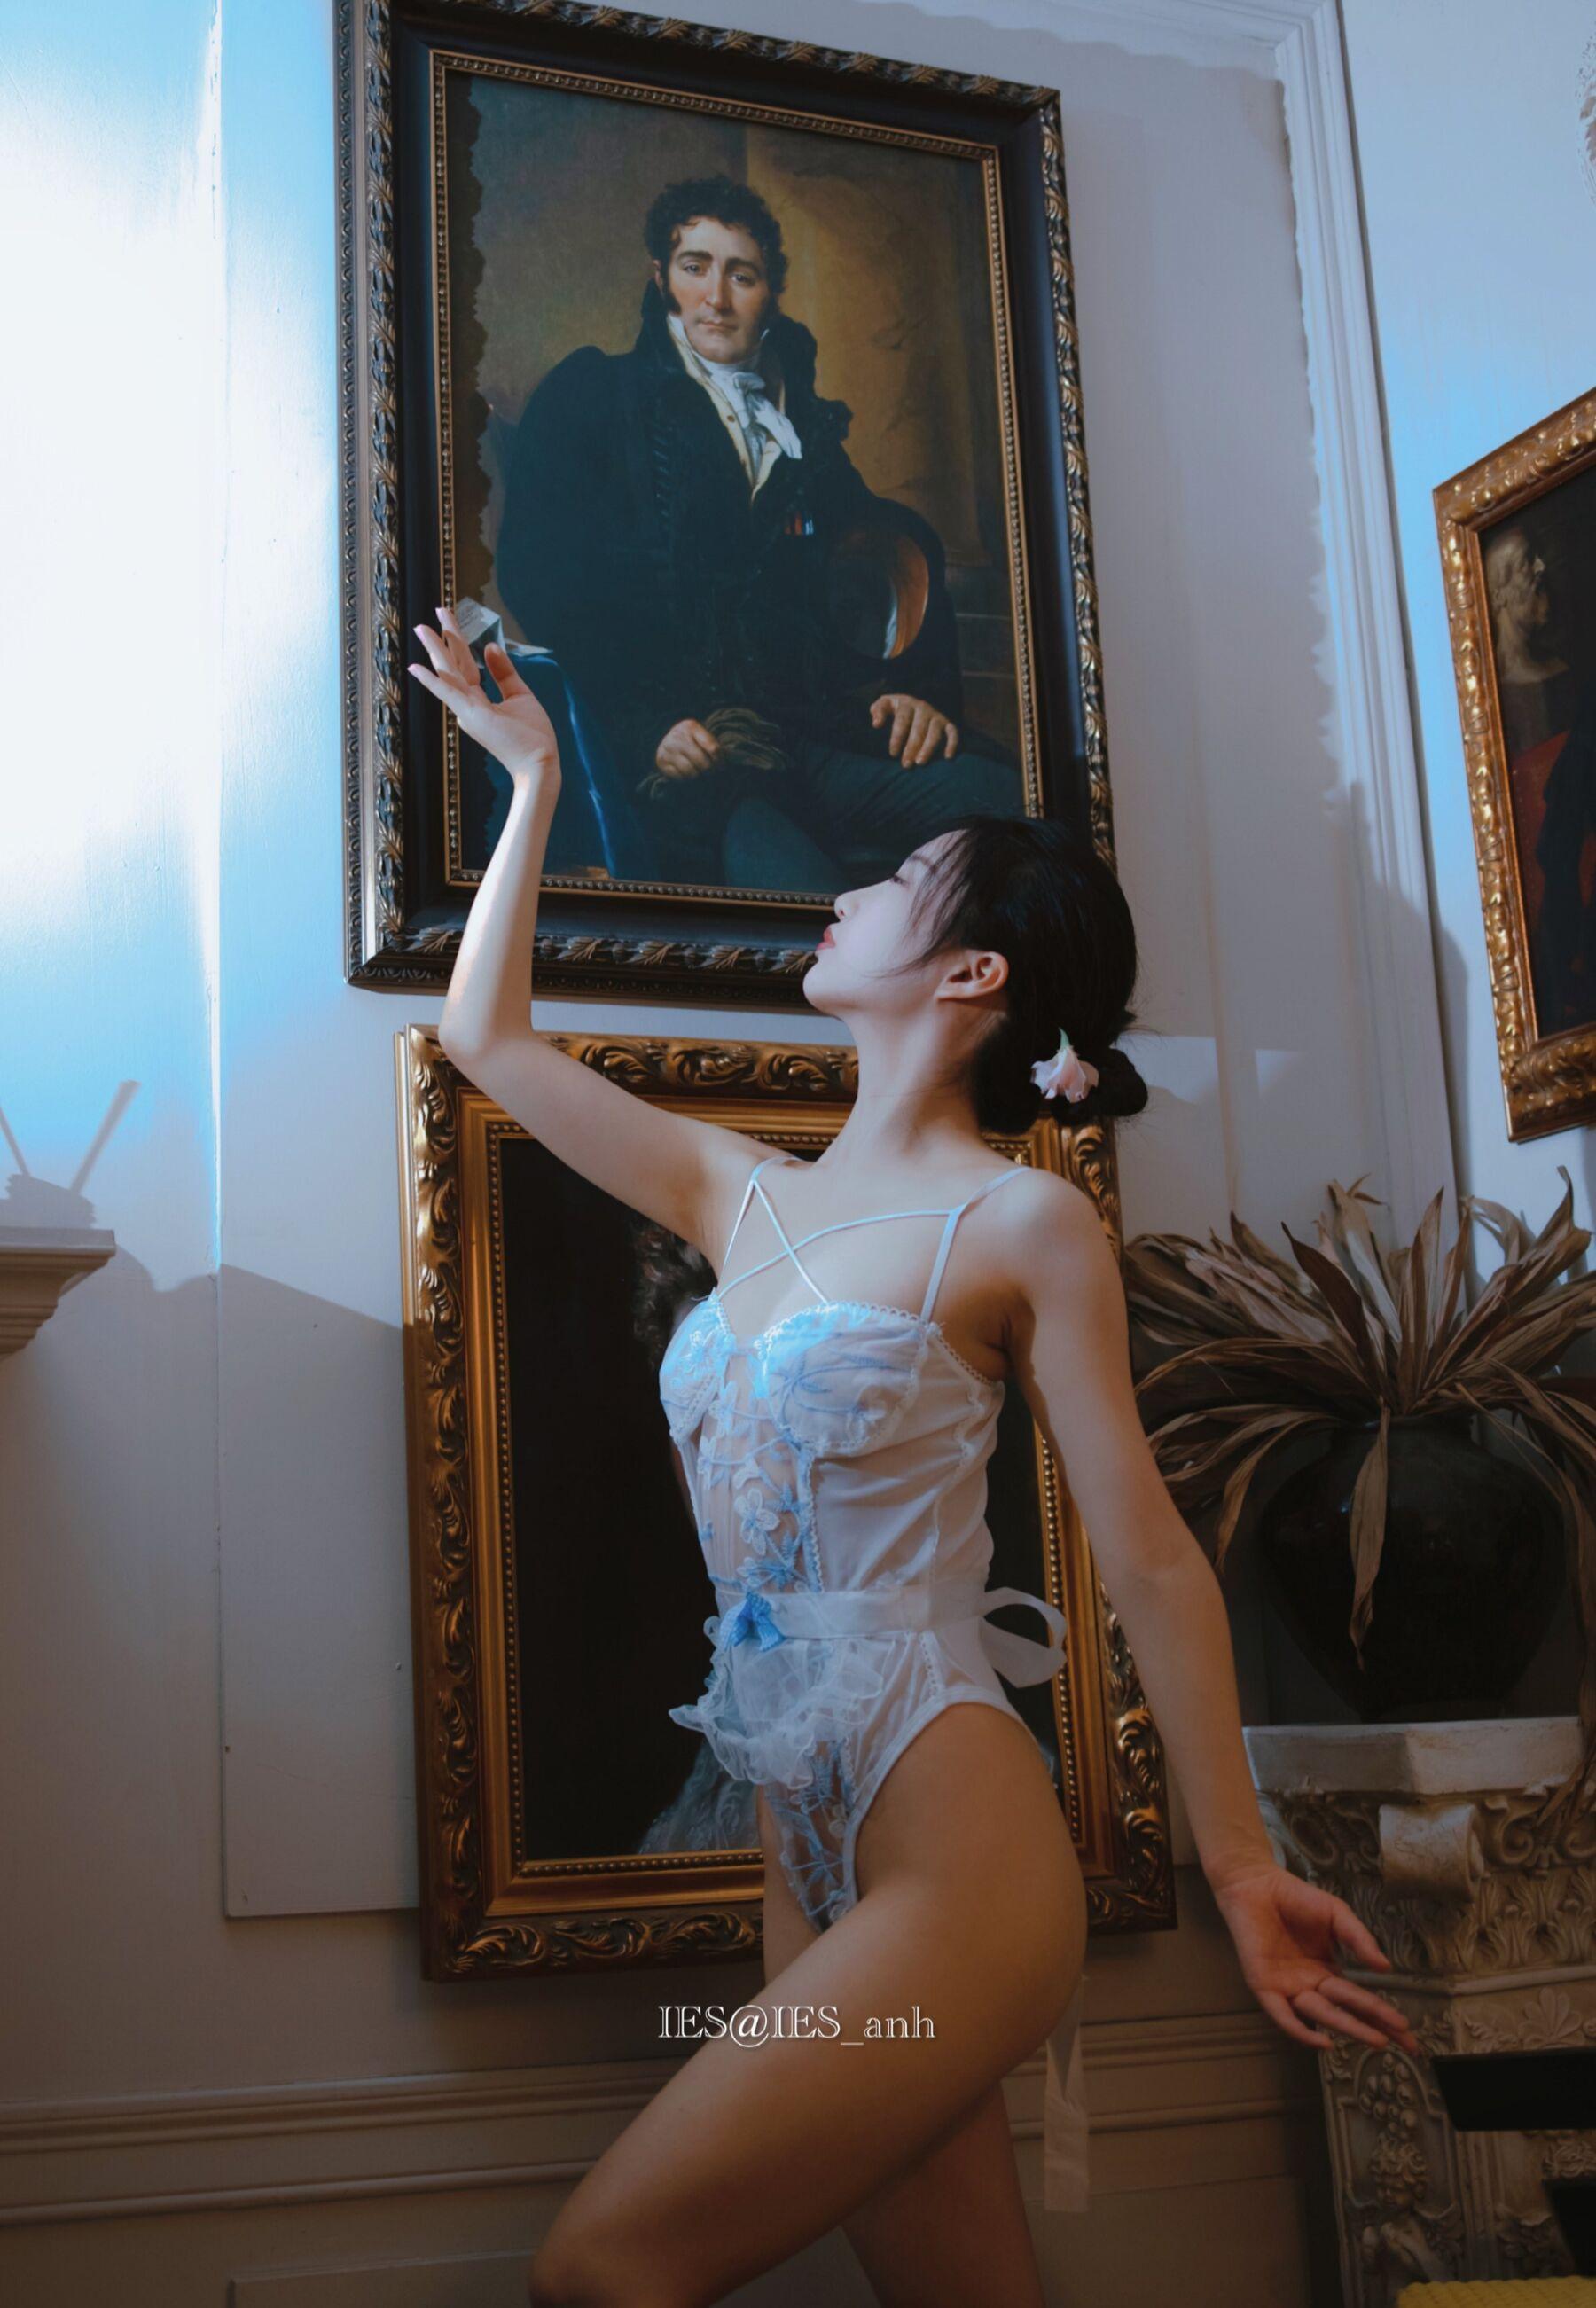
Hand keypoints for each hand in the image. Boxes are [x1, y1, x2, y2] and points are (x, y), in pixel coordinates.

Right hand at [407, 606, 559, 785]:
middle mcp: (467, 705)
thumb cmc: (532, 737)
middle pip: (453, 664)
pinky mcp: (472, 715)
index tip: (448, 619)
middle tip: (431, 615)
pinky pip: (448, 693)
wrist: (539, 763)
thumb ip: (504, 672)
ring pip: (448, 672)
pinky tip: (416, 667)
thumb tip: (490, 646)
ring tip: (422, 627)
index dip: (457, 641)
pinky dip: (432, 680)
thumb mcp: (519, 696)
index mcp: (477, 701)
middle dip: (442, 639)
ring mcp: (467, 710)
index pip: (464, 665)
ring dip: (435, 649)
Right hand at [655, 719, 722, 778]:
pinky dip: (686, 779)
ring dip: (698, 776)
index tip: (722, 767)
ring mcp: (667, 748)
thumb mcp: (701, 737)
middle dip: (710, 771)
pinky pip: (680, 777)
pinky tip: (687, 775)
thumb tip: (730, 762)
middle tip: (711, 773)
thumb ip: (713, 746)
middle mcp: (677, 736)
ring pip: (691, 772)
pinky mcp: (661, 761)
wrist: (667, 741)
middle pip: (703, 762)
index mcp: (691, 726)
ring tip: (699, 773)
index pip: (714, 749)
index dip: (720, 761)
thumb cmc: (691, 741)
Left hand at [869, 693, 958, 765]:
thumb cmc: (895, 710)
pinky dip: (952, 743)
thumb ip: (878, 711)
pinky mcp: (947, 724)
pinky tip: (947, 757)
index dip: (897, 737)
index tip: (893, 753)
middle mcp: (923, 708)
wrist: (913, 705)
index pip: (902, 720)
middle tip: (906, 764)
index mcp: (907, 704)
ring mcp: (936, 716)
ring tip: (920, 763)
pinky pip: (953, 732)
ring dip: (928, 748)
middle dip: (912, 747)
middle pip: (919, 728)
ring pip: (935, 732)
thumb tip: (876, 724)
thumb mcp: (884, 705)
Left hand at [1210, 1863, 1420, 2056]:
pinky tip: (1324, 2042)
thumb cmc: (1296, 1898)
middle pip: (1346, 2013)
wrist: (1256, 1882)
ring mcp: (1288, 1988)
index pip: (1359, 2001)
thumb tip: (1385, 1968)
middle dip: (1375, 2028)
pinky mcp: (1265, 1986)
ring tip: (1378, 2040)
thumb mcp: (1337, 1916)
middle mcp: (1310, 1986)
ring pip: (1322, 2016)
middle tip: (1406, 2043)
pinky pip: (1284, 2016)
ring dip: (1349, 2029)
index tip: (1409, 2033)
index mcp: (1327, 1972)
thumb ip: (1359, 1940)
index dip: (1383, 2016)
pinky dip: (1302, 2031)